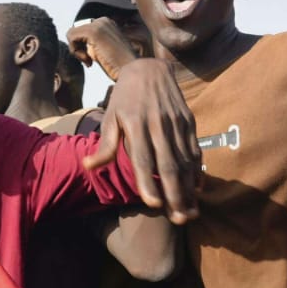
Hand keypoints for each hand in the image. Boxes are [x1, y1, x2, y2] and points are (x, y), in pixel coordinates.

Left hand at [66, 18, 139, 81]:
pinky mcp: (93, 31)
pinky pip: (71, 37)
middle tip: (91, 61)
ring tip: (90, 61)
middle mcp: (103, 20)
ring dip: (77, 51)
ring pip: (72, 34)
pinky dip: (75, 51)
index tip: (94, 58)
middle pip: (76, 32)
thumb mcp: (104, 51)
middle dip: (79, 48)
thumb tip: (75, 43)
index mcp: (107, 24)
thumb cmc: (119, 66)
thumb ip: (93, 44)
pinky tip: (88, 60)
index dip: (83, 47)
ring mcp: (99, 24)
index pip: (82, 32)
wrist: (131, 70)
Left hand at [82, 58, 199, 224]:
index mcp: (136, 124)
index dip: (147, 182)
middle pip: (168, 165)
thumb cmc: (125, 99)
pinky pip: (195, 150)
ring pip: (185, 161)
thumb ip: (105, 145)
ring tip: (189, 213)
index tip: (153, 204)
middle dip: (175, 194)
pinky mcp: (189, 122)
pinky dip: (197, 171)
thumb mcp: (110, 117)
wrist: (150, 68)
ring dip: (188, 189)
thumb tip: (89, 168)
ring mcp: (176, 123)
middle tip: (178, 219)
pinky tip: (198, 190)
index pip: (142, 158)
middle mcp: (158, 125)